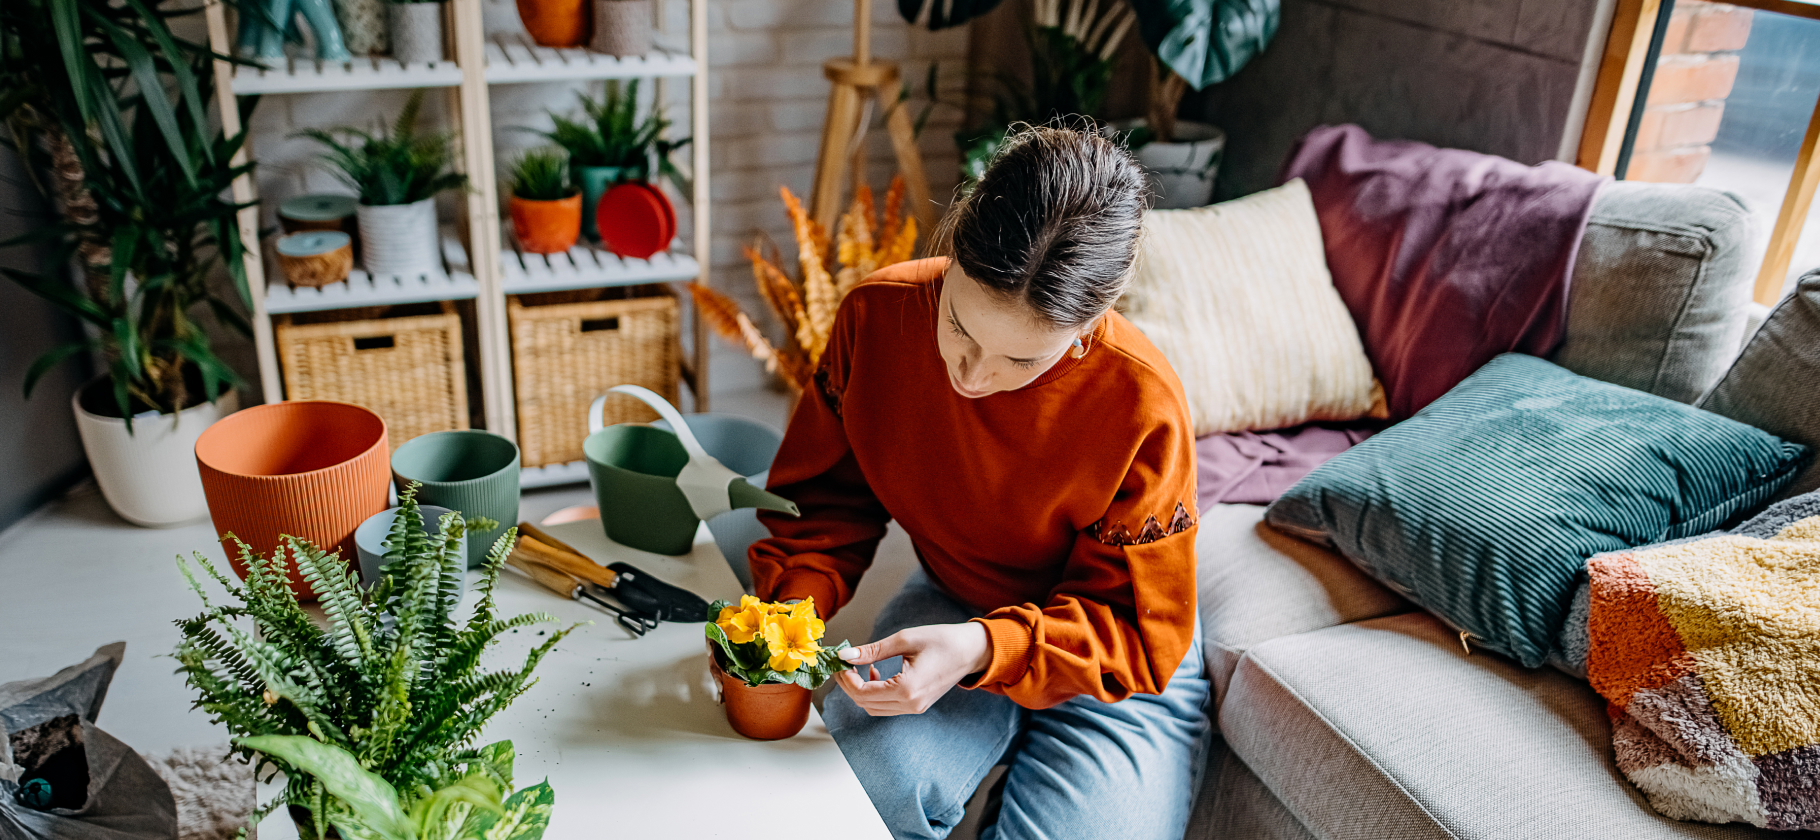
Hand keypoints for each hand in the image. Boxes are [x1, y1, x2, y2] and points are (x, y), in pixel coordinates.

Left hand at [832, 622, 991, 715]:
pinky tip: (876, 672)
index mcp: (907, 689)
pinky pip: (887, 707)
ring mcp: (915, 708)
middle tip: (843, 662)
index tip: (840, 660)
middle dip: (849, 684)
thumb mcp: (904, 639)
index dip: (845, 678)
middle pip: (865, 704)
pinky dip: (875, 693)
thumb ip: (872, 650)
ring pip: (874, 708)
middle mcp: (910, 705)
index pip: (862, 693)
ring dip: (860, 690)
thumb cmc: (942, 640)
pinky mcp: (917, 706)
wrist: (972, 651)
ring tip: (857, 666)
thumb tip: (845, 655)